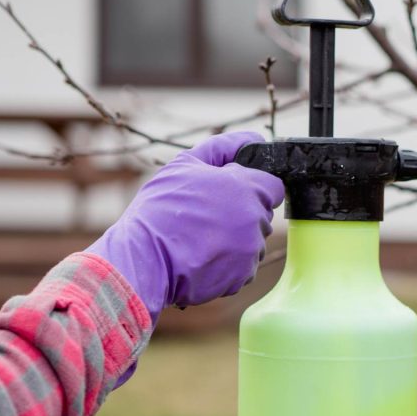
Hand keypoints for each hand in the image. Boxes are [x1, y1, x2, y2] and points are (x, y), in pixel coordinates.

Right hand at [87, 131, 283, 325]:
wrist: (143, 258)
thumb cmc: (160, 209)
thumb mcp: (186, 164)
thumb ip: (224, 147)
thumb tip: (254, 139)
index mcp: (247, 188)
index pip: (274, 186)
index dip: (253, 186)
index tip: (231, 193)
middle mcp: (255, 220)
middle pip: (262, 214)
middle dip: (242, 213)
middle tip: (207, 217)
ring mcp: (251, 251)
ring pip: (253, 241)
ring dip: (236, 239)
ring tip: (200, 239)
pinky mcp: (242, 276)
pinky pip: (243, 266)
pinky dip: (228, 263)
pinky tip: (202, 257)